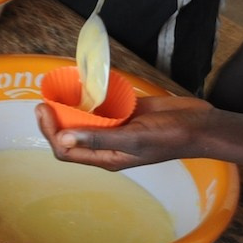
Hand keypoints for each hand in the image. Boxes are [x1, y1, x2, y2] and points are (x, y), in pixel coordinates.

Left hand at [35, 95, 213, 170]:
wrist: (199, 124)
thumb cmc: (169, 137)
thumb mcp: (133, 139)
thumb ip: (99, 138)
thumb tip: (64, 138)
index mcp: (106, 157)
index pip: (66, 151)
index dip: (51, 133)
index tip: (43, 110)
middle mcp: (106, 145)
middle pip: (70, 135)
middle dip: (54, 120)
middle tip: (44, 100)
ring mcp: (115, 127)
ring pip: (83, 120)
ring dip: (68, 108)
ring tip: (57, 92)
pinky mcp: (124, 112)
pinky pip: (100, 106)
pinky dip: (89, 97)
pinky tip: (81, 85)